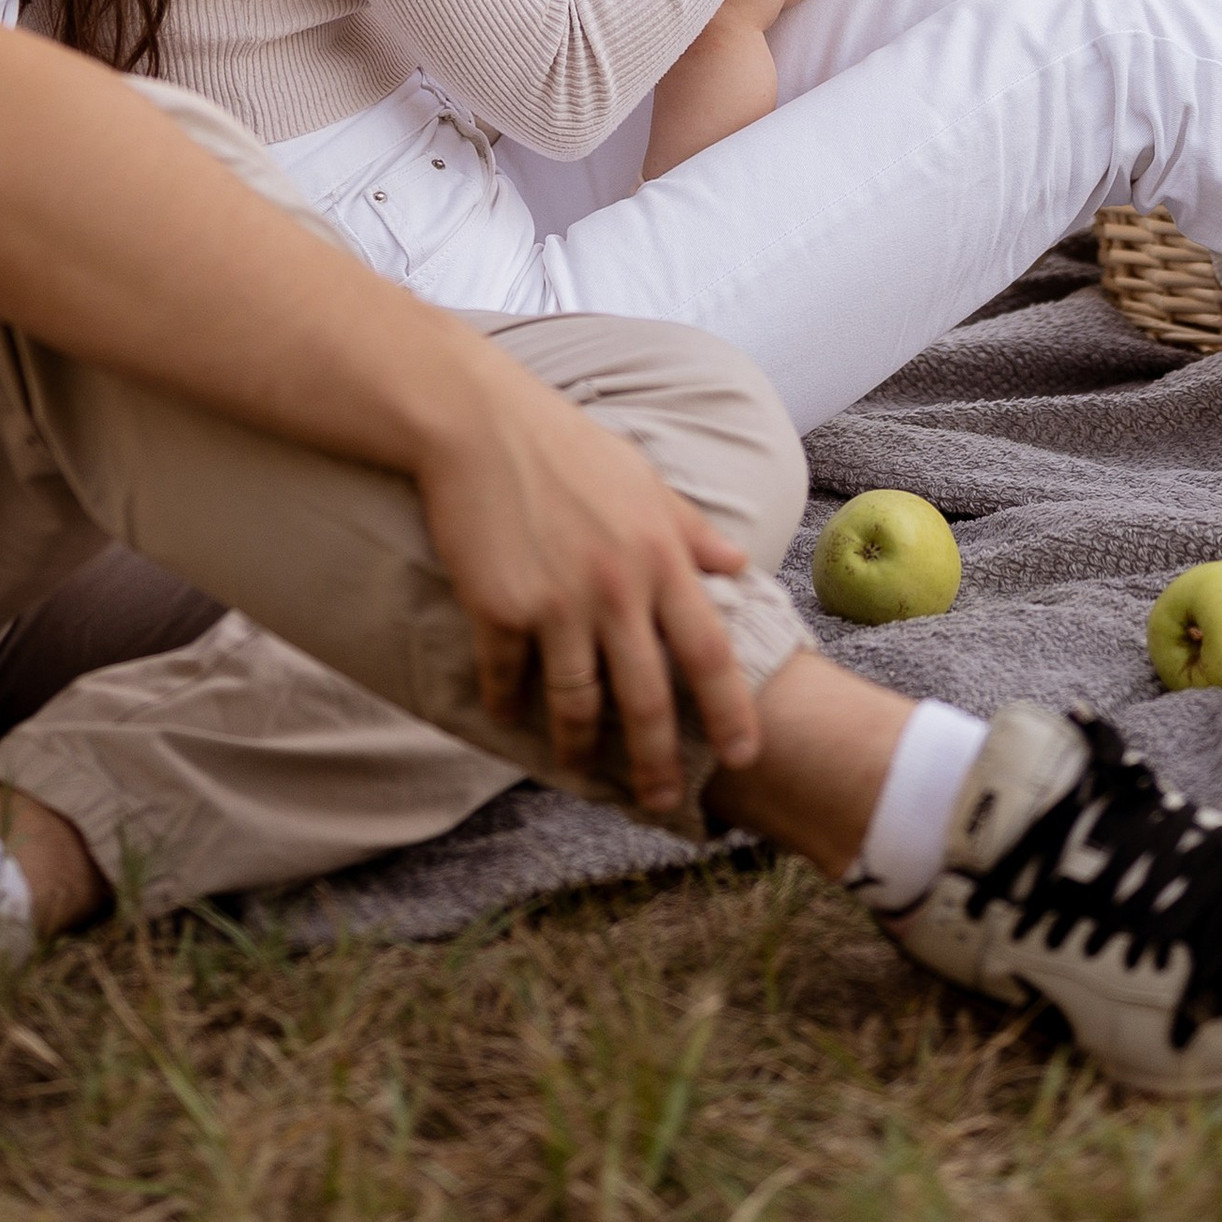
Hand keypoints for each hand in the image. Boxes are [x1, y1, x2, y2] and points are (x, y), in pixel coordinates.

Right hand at [410, 349, 761, 814]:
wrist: (478, 422)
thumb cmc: (566, 446)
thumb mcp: (643, 481)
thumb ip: (691, 529)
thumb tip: (739, 563)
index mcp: (661, 556)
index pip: (711, 652)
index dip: (731, 712)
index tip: (743, 756)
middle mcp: (617, 588)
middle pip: (648, 698)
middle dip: (657, 760)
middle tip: (661, 798)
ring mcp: (556, 602)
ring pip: (577, 703)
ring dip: (580, 747)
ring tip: (578, 767)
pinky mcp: (499, 608)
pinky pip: (507, 679)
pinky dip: (508, 705)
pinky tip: (507, 716)